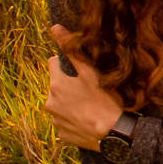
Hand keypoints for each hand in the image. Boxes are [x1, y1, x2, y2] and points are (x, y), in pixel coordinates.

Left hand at [44, 25, 124, 150]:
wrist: (112, 134)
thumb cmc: (105, 100)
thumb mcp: (91, 72)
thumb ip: (72, 50)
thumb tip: (55, 28)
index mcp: (56, 85)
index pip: (53, 62)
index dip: (68, 63)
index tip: (82, 70)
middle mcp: (50, 102)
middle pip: (56, 84)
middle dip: (69, 84)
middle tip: (90, 88)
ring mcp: (55, 120)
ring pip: (60, 103)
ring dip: (71, 102)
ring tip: (91, 105)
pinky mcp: (62, 134)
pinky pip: (65, 121)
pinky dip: (73, 118)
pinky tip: (88, 118)